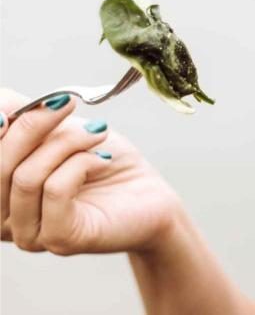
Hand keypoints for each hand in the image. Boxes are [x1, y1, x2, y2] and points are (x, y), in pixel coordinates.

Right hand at [1, 87, 182, 255]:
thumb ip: (24, 120)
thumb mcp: (60, 130)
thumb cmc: (102, 159)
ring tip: (98, 130)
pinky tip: (102, 160)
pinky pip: (55, 190)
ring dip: (66, 143)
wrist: (150, 195)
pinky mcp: (59, 239)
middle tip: (65, 103)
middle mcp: (1, 220)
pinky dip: (81, 163)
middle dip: (31, 126)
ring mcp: (28, 235)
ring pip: (25, 177)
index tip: (17, 105)